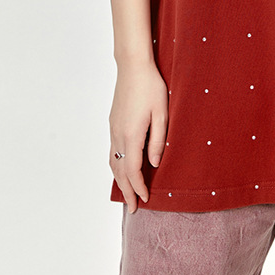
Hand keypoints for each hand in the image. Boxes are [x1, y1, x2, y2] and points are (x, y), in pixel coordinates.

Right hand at [109, 59, 168, 212]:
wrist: (133, 67)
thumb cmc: (151, 87)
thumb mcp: (162, 114)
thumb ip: (157, 141)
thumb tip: (154, 164)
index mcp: (131, 134)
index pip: (132, 170)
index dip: (138, 187)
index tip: (145, 199)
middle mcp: (118, 135)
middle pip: (119, 171)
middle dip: (126, 190)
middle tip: (133, 208)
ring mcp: (113, 129)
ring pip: (113, 162)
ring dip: (119, 180)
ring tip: (126, 194)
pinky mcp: (113, 123)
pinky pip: (112, 151)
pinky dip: (116, 166)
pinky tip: (121, 169)